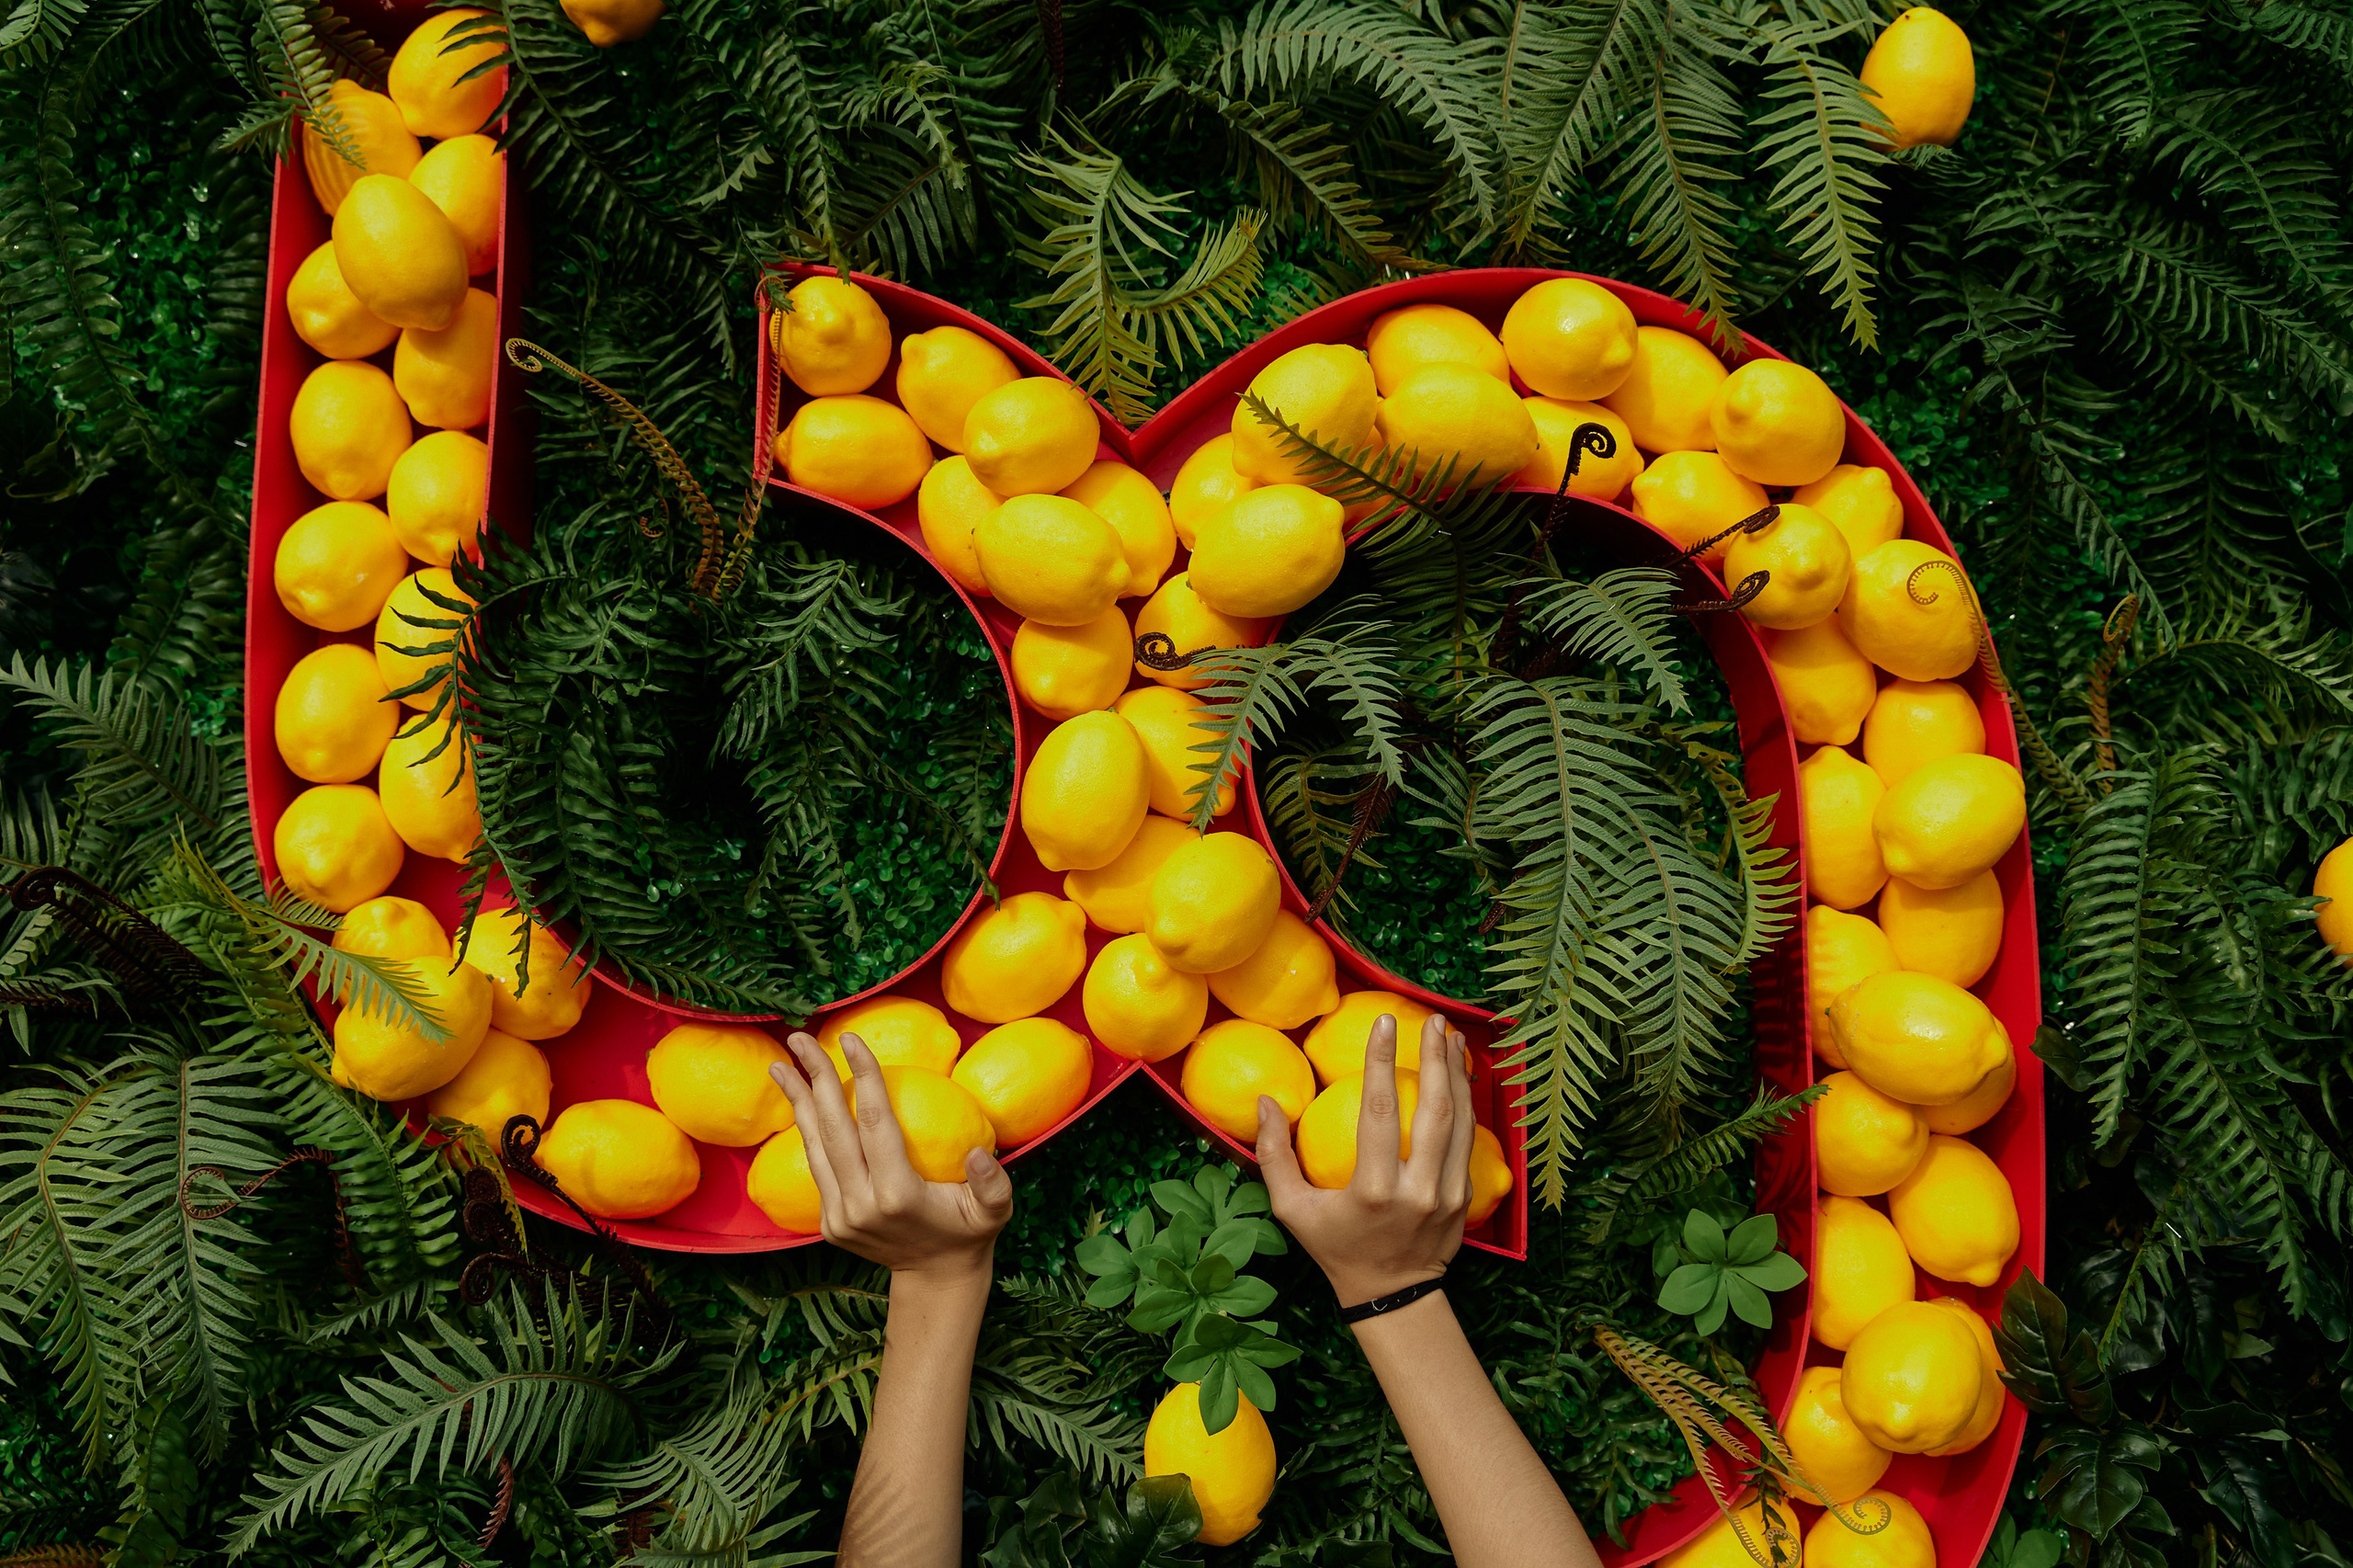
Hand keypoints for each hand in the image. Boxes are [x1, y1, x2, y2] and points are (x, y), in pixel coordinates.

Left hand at [768, 1031, 1013, 1283]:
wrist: (934, 1279)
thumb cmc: (968, 1234)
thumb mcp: (995, 1212)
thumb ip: (992, 1184)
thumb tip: (978, 1153)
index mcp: (898, 1195)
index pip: (875, 1123)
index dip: (863, 1077)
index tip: (851, 1039)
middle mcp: (860, 1205)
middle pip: (833, 1129)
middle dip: (816, 1078)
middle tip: (801, 1038)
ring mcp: (839, 1216)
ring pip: (813, 1148)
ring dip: (796, 1102)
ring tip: (779, 1065)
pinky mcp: (828, 1223)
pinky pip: (815, 1167)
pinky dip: (805, 1131)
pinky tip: (798, 1104)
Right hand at [1255, 1012, 1475, 1307]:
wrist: (1392, 1294)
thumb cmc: (1335, 1247)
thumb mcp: (1292, 1210)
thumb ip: (1274, 1156)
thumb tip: (1265, 1101)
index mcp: (1373, 1191)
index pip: (1380, 1113)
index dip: (1382, 1062)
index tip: (1384, 1023)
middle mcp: (1418, 1191)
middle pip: (1435, 1111)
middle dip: (1435, 1058)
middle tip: (1430, 1019)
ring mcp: (1448, 1195)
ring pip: (1461, 1122)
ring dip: (1458, 1074)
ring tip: (1449, 1036)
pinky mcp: (1465, 1198)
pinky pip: (1468, 1141)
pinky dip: (1467, 1103)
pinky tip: (1460, 1075)